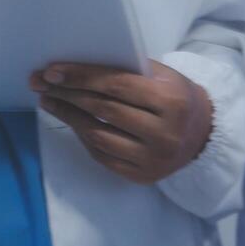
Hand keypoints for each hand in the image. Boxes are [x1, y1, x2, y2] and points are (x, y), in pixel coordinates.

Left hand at [32, 61, 212, 184]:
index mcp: (171, 100)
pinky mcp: (143, 176)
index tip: (52, 72)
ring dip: (69, 116)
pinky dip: (83, 137)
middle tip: (42, 84)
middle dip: (68, 94)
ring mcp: (153, 159)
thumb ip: (127, 70)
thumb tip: (74, 68)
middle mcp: (163, 132)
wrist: (202, 133)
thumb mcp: (162, 75)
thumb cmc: (175, 96)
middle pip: (103, 110)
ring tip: (50, 101)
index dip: (81, 78)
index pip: (116, 85)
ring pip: (98, 135)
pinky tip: (72, 122)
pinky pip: (102, 155)